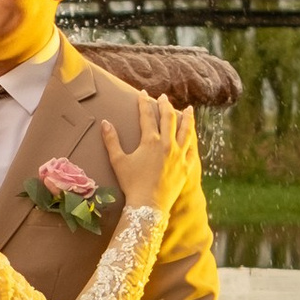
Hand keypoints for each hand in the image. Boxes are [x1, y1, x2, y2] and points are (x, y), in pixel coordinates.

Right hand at [103, 92, 197, 215]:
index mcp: (150, 141)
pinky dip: (193, 140)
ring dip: (187, 118)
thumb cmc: (131, 184)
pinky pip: (192, 149)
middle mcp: (167, 144)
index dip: (144, 103)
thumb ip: (111, 140)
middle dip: (165, 106)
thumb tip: (105, 122)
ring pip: (186, 131)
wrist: (148, 205)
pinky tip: (193, 136)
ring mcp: (179, 155)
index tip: (143, 94)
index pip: (147, 116)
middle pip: (168, 119)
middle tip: (164, 97)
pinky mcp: (186, 167)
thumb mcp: (118, 161)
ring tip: (188, 109)